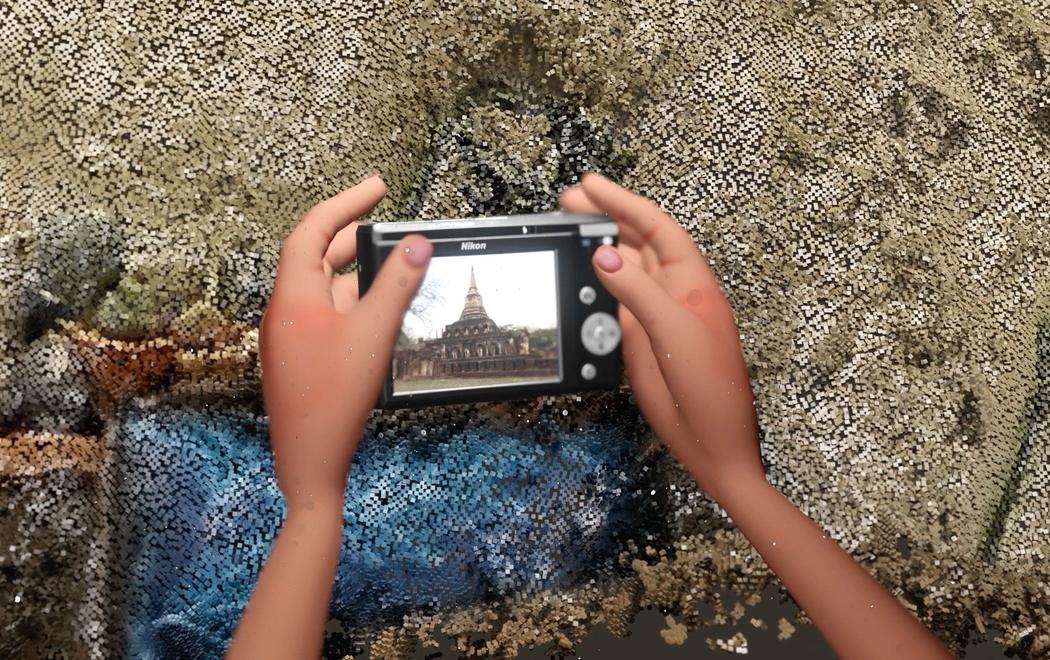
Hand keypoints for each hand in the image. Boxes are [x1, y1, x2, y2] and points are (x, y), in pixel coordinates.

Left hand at [258, 175, 432, 511]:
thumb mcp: (373, 334)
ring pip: (327, 290)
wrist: (308, 463)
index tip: (377, 186)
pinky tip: (383, 316)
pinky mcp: (301, 359)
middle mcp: (286, 311)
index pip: (313, 230)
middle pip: (319, 257)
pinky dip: (355, 305)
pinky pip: (328, 317)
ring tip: (399, 271)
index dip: (346, 204)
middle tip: (391, 225)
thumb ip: (396, 286)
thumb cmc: (333, 401)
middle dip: (356, 239)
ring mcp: (291, 336)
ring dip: (360, 276)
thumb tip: (417, 245)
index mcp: (293, 296)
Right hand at [559, 172, 764, 503]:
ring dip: (597, 248)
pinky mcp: (639, 341)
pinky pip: (612, 304)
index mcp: (691, 282)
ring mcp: (654, 316)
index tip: (590, 184)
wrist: (712, 443)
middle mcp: (673, 293)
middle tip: (568, 200)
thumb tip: (603, 253)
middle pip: (636, 242)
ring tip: (566, 230)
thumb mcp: (673, 331)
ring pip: (622, 271)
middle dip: (605, 217)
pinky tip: (577, 276)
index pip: (655, 227)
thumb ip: (637, 290)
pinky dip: (594, 286)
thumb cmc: (710, 388)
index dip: (624, 202)